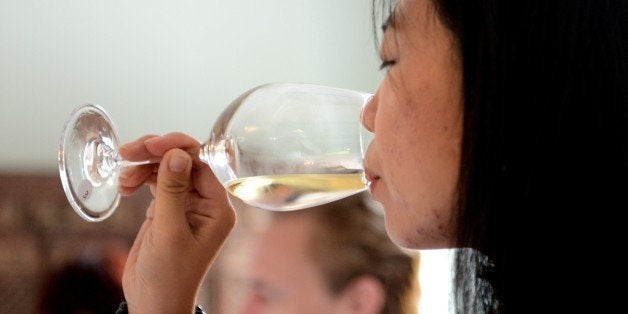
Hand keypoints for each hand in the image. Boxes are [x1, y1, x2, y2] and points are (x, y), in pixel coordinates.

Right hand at [118, 132, 235, 313]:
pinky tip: (125, 186)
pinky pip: (156, 181)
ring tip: (124, 178)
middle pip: (184, 160)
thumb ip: (172, 191)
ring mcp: (186, 204)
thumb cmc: (168, 276)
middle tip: (128, 152)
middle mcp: (206, 202)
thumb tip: (177, 153)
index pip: (204, 163)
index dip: (178, 148)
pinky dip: (139, 178)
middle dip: (156, 153)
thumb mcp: (169, 232)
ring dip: (144, 166)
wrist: (153, 302)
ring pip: (168, 168)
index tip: (151, 145)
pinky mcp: (167, 208)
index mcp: (218, 208)